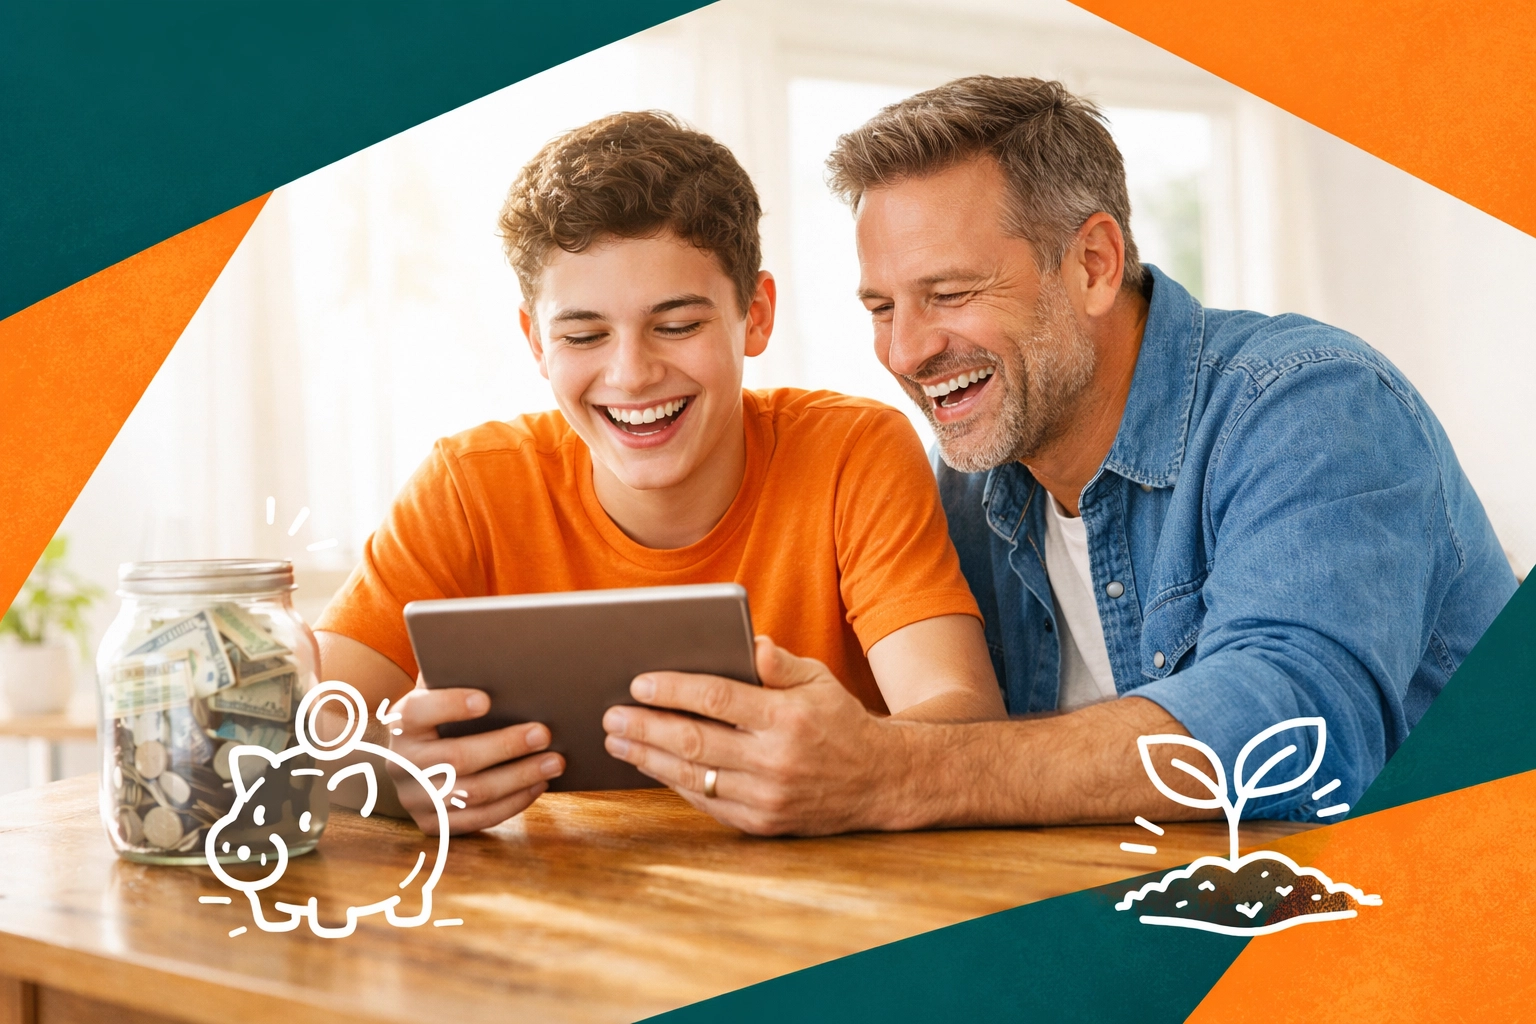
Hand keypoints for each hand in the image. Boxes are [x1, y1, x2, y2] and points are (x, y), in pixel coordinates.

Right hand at [389, 685, 564, 834]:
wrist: (411, 760)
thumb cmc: (440, 716)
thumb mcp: (438, 692)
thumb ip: (457, 675)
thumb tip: (501, 657)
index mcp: (400, 723)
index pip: (417, 712)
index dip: (450, 705)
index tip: (487, 699)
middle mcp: (401, 763)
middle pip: (455, 758)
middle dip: (506, 746)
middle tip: (545, 734)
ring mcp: (414, 798)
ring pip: (471, 794)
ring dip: (519, 778)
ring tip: (555, 762)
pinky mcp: (432, 824)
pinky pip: (477, 819)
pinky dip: (512, 803)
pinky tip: (538, 785)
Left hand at [601, 637, 907, 835]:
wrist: (880, 782)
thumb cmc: (840, 722)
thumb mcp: (819, 681)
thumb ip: (780, 663)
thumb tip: (749, 641)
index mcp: (788, 717)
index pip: (717, 698)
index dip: (673, 690)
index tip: (638, 683)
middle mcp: (775, 760)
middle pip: (694, 741)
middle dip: (645, 727)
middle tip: (611, 715)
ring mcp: (767, 797)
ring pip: (692, 776)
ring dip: (647, 758)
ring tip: (618, 741)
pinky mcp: (761, 824)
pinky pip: (705, 802)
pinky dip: (674, 783)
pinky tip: (651, 766)